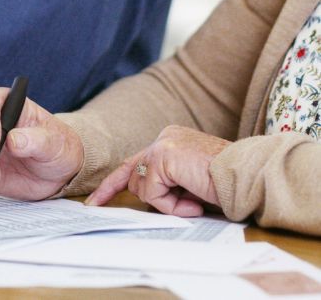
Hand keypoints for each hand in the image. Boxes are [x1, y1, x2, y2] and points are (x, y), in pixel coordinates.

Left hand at [86, 125, 228, 216]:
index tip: (93, 203)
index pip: (133, 163)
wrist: (250, 178)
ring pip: (141, 188)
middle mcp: (164, 137)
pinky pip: (152, 193)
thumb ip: (166, 183)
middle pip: (134, 178)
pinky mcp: (163, 157)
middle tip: (188, 202)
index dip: (111, 186)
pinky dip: (171, 205)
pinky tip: (194, 200)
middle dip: (154, 198)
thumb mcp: (190, 181)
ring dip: (167, 202)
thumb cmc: (227, 184)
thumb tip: (144, 196)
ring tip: (196, 198)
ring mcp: (162, 145)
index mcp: (171, 140)